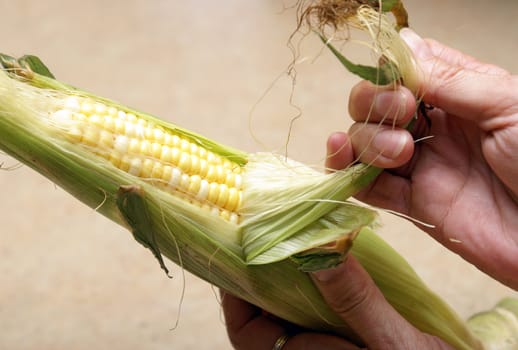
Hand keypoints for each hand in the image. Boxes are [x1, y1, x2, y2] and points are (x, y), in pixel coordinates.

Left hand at [221, 257, 449, 349]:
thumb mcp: (392, 343)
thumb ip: (354, 300)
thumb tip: (316, 249)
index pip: (246, 330)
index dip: (236, 291)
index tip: (239, 251)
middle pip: (263, 317)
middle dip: (262, 277)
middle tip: (269, 234)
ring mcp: (324, 347)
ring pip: (289, 313)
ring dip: (289, 279)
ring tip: (295, 241)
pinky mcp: (343, 340)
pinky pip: (316, 312)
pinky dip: (316, 287)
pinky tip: (327, 263)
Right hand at [328, 28, 517, 288]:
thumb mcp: (509, 106)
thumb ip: (453, 80)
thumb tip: (402, 44)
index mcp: (460, 96)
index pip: (407, 69)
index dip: (390, 68)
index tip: (395, 77)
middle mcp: (433, 127)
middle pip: (375, 103)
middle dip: (374, 101)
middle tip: (400, 111)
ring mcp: (419, 165)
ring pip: (364, 141)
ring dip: (367, 138)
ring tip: (401, 150)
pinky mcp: (410, 204)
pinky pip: (366, 186)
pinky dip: (346, 172)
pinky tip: (342, 156)